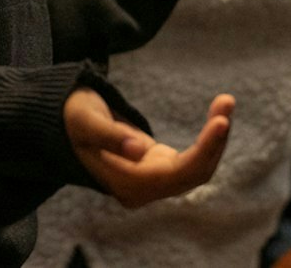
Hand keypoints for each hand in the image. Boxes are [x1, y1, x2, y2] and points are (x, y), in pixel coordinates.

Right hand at [65, 88, 232, 208]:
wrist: (63, 126)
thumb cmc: (72, 119)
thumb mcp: (85, 120)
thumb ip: (110, 135)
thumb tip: (140, 149)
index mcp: (127, 183)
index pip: (178, 173)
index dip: (204, 150)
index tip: (222, 121)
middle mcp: (143, 190)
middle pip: (194, 174)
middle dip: (216, 140)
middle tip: (227, 100)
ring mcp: (152, 182)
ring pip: (197, 169)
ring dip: (215, 139)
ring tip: (226, 102)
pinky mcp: (158, 169)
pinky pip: (191, 161)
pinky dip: (207, 140)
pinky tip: (217, 115)